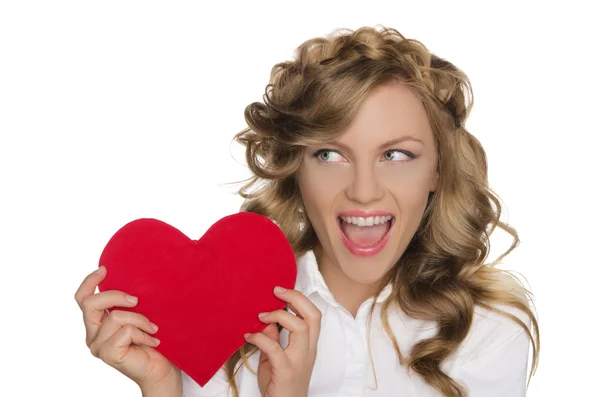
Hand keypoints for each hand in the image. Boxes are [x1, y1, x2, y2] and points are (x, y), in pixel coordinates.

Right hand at [74, 266, 181, 391]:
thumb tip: (135, 277)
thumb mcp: (138, 314)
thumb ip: (128, 302)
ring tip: (153, 328)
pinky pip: (125, 331)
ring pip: (114, 317)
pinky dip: (142, 332)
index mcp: (97, 322)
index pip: (82, 299)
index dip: (89, 282)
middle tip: (136, 300)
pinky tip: (152, 340)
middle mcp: (92, 334)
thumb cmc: (152, 339)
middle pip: (90, 303)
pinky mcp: (108, 354)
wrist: (161, 367)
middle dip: (115, 296)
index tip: (104, 269)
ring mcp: (98, 346)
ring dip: (140, 319)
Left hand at [244, 286, 321, 396]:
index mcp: (308, 346)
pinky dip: (260, 338)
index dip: (300, 299)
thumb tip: (267, 323)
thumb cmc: (280, 386)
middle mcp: (308, 351)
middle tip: (276, 291)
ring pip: (301, 327)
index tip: (281, 291)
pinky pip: (275, 348)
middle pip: (313, 316)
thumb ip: (274, 341)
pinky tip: (248, 337)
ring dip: (279, 316)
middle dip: (295, 298)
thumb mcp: (275, 360)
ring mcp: (299, 361)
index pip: (314, 316)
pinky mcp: (286, 371)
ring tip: (261, 316)